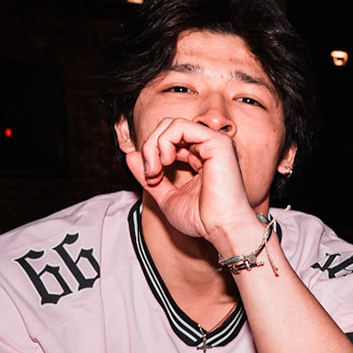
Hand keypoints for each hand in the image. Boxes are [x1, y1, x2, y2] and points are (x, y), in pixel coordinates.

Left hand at [124, 117, 262, 255]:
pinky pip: (179, 126)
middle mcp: (209, 146)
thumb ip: (150, 175)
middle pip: (167, 127)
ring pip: (171, 124)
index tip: (150, 177)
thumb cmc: (202, 218)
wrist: (221, 229)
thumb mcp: (166, 195)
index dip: (153, 153)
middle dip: (150, 147)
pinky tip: (166, 162)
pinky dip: (164, 142)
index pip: (170, 139)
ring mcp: (214, 142)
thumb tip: (130, 155)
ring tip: (156, 169)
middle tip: (150, 172)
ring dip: (154, 145)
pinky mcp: (217, 142)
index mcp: (201, 156)